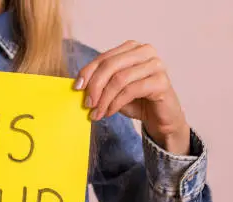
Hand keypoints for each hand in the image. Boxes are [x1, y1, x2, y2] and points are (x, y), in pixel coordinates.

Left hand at [75, 40, 190, 154]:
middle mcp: (145, 51)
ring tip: (97, 113)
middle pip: (110, 65)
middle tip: (87, 104)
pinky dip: (116, 103)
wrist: (158, 117)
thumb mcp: (112, 89)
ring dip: (104, 99)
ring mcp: (156, 65)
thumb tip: (77, 85)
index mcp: (131, 48)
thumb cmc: (134, 100)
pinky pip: (131, 90)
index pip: (103, 57)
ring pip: (120, 79)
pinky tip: (109, 112)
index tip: (76, 88)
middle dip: (95, 86)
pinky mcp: (161, 81)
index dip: (87, 72)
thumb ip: (98, 82)